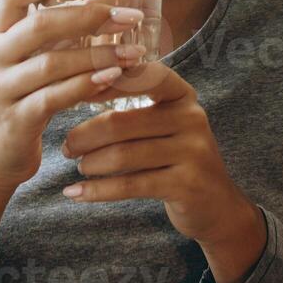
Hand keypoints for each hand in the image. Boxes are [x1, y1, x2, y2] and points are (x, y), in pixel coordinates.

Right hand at [0, 0, 149, 192]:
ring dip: (98, 55)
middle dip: (89, 16)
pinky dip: (87, 85)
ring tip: (133, 51)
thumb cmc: (22, 97)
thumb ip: (60, 32)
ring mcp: (0, 90)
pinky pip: (55, 97)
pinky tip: (113, 77)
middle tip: (129, 15)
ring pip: (52, 63)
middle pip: (40, 26)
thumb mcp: (31, 59)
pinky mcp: (15, 120)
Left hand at [58, 61, 265, 275]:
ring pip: (123, 155)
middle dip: (85, 135)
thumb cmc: (177, 158)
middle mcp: (191, 118)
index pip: (141, 78)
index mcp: (183, 95)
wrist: (216, 205)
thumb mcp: (166, 124)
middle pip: (122, 123)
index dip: (106, 83)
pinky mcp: (185, 184)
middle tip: (67, 146)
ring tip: (78, 166)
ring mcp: (192, 152)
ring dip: (90, 163)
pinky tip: (76, 193)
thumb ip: (136, 105)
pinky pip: (130, 185)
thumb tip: (80, 85)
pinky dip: (97, 190)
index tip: (75, 92)